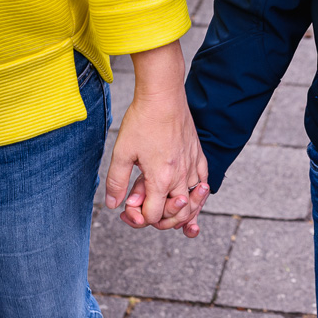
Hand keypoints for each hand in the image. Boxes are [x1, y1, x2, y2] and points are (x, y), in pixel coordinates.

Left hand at [104, 42, 208, 234]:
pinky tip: (187, 193)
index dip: (138, 218)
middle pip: (176, 214)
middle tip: (144, 212)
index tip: (128, 208)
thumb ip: (116, 182)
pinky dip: (197, 194)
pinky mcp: (198, 155)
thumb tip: (113, 204)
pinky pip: (203, 182)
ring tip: (167, 210)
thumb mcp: (122, 152)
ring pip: (193, 202)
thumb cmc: (142, 121)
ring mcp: (193, 166)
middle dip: (159, 220)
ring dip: (180, 210)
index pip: (153, 216)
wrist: (163, 96)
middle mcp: (181, 176)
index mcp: (161, 179)